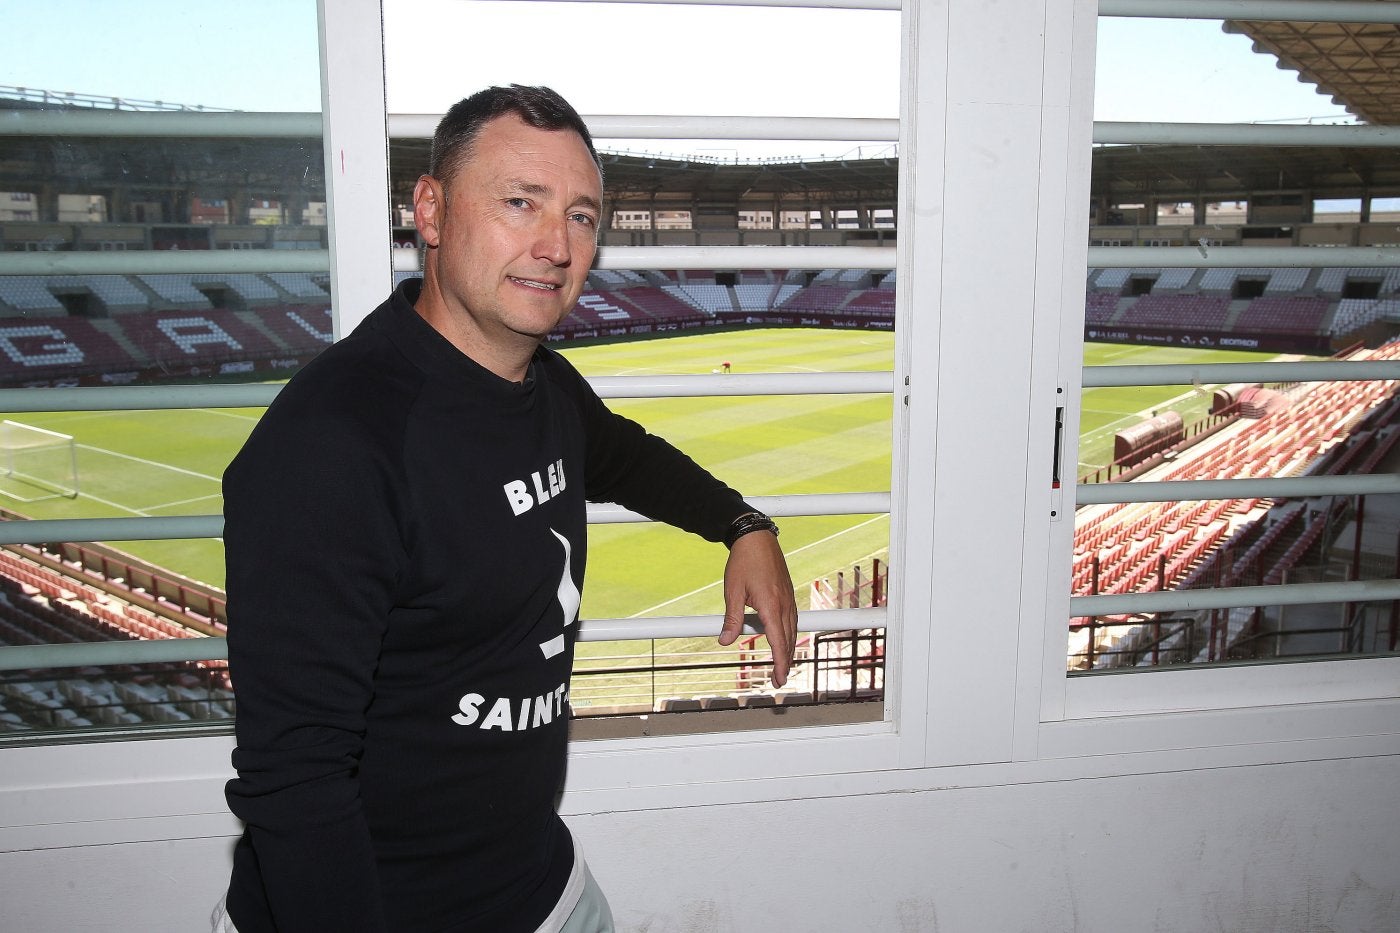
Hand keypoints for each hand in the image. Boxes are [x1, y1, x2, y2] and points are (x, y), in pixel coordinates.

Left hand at [719, 531, 797, 686]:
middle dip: (785, 662)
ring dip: (788, 649)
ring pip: (792, 630)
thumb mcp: (732, 591)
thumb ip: (732, 618)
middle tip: (779, 680)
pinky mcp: (788, 594)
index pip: (778, 642)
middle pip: (788, 640)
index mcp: (771, 605)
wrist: (756, 538)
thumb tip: (724, 640)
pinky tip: (782, 638)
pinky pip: (791, 619)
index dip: (779, 663)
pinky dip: (788, 633)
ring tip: (782, 664)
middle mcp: (784, 604)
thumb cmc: (743, 562)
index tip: (779, 678)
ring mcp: (789, 598)